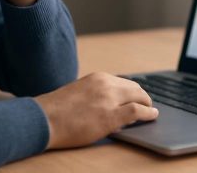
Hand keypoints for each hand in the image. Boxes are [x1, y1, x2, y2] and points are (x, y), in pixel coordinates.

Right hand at [34, 72, 158, 148]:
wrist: (44, 118)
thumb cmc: (56, 110)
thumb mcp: (78, 93)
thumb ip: (95, 95)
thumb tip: (109, 106)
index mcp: (97, 77)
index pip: (123, 82)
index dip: (132, 91)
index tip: (136, 97)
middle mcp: (105, 84)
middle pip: (134, 87)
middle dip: (143, 96)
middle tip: (147, 105)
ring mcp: (109, 99)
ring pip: (139, 97)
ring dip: (147, 104)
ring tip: (151, 111)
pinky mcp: (110, 116)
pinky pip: (138, 112)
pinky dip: (148, 113)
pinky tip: (152, 116)